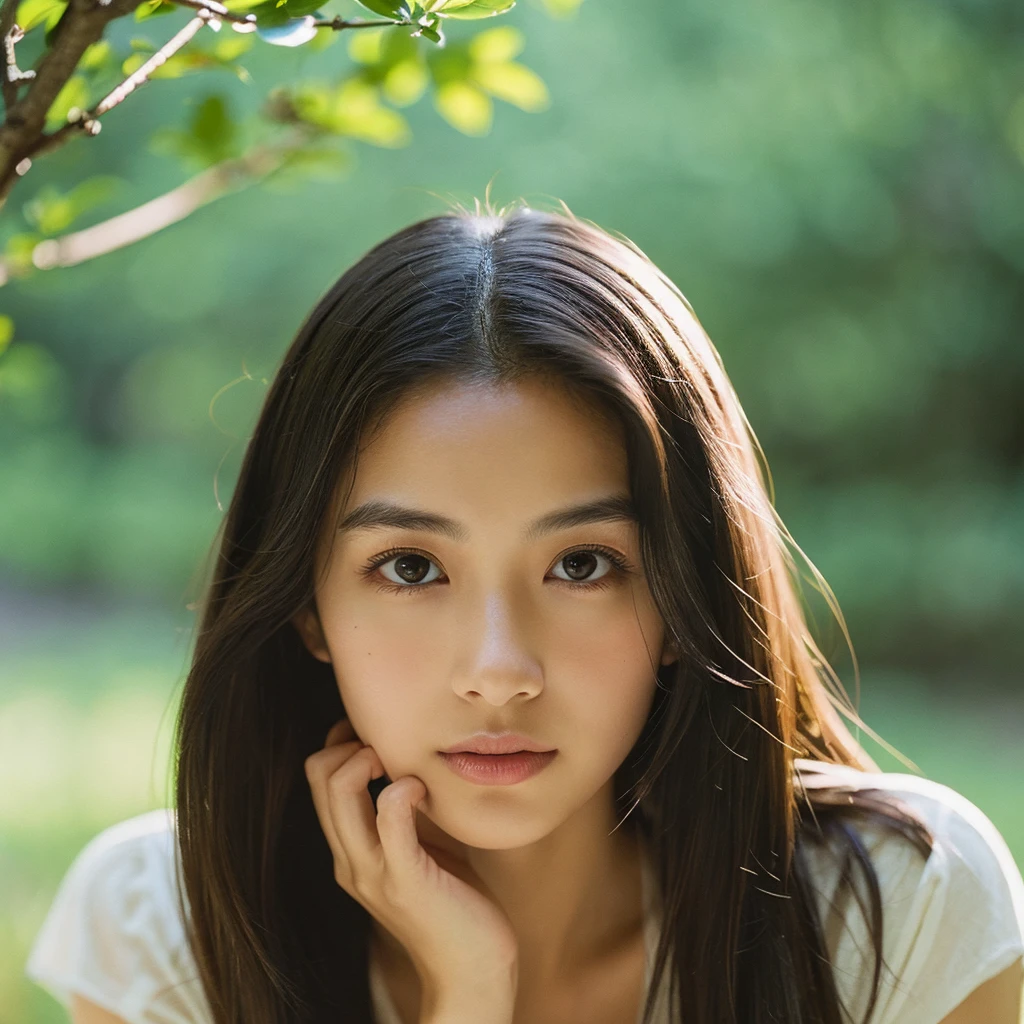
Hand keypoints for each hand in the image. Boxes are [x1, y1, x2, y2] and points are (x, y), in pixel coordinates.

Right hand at [304, 718, 519, 1001]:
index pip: (318, 777)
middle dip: (351, 742)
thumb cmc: (454, 900)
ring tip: (400, 763)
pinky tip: (422, 788)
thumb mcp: (420, 846)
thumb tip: (412, 761)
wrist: (471, 970)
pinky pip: (389, 818)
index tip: (381, 736)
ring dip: (367, 758)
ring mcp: (372, 872)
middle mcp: (350, 859)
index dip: (344, 742)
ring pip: (339, 791)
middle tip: (390, 746)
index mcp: (350, 850)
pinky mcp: (405, 880)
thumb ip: (407, 813)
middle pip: (319, 776)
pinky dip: (403, 789)